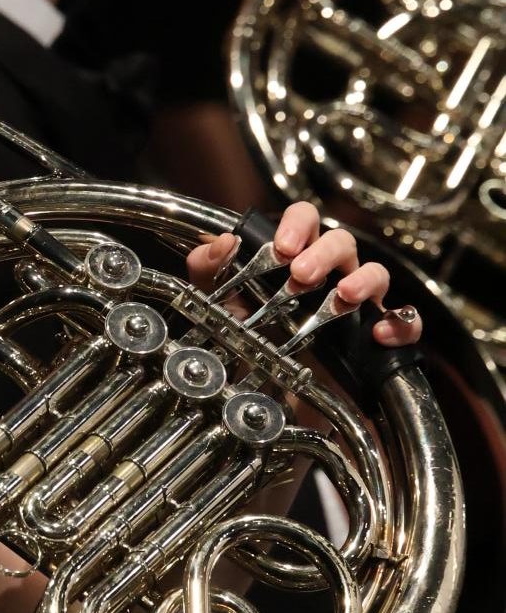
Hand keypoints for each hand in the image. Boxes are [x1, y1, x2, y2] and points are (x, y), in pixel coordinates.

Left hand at [185, 203, 421, 346]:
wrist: (264, 393)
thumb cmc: (248, 338)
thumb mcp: (219, 304)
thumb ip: (208, 270)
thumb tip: (221, 244)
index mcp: (295, 256)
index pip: (306, 219)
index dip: (298, 223)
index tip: (282, 246)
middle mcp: (329, 273)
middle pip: (342, 241)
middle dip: (324, 252)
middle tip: (301, 275)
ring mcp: (355, 304)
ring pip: (376, 274)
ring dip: (363, 280)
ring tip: (342, 296)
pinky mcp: (372, 339)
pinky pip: (404, 323)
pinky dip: (401, 324)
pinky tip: (379, 334)